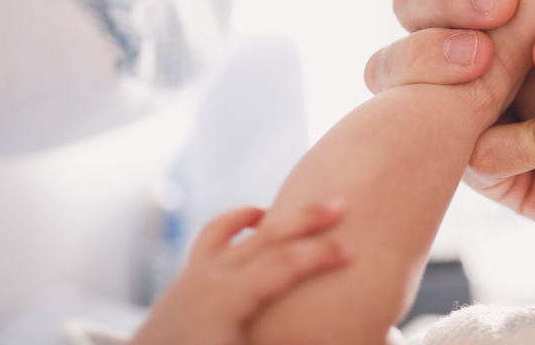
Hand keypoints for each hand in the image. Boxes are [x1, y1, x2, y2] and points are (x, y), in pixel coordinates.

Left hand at [130, 200, 350, 344]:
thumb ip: (284, 340)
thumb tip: (333, 338)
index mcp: (226, 299)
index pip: (283, 264)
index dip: (319, 256)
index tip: (352, 251)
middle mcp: (208, 278)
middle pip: (264, 234)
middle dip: (304, 218)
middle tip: (341, 204)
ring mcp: (191, 278)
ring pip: (227, 230)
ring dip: (259, 215)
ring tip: (279, 209)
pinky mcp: (181, 285)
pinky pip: (209, 242)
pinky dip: (231, 228)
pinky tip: (249, 232)